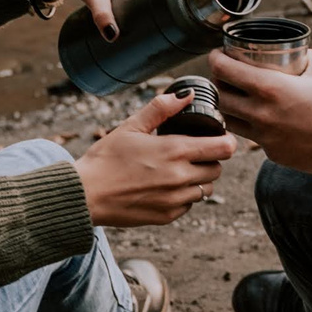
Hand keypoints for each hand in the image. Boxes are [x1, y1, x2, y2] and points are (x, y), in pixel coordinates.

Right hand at [73, 87, 237, 226]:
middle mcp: (180, 177)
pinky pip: (188, 205)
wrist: (86, 195)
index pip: (224, 148)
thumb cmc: (105, 159)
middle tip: (192, 153)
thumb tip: (186, 95)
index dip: (226, 141)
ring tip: (176, 171)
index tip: (219, 138)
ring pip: (205, 189)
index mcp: (175, 151)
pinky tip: (164, 187)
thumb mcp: (131, 126)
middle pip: (217, 169)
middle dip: (210, 159)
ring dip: (198, 179)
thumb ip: (161, 109)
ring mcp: (175, 200)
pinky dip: (183, 197)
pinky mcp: (167, 216)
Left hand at [205, 49, 311, 175]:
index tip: (217, 54)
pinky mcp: (274, 154)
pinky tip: (264, 118)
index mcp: (270, 88)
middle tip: (225, 76)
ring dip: (229, 107)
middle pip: (219, 97)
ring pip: (230, 121)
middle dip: (217, 83)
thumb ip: (302, 57)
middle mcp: (261, 114)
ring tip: (238, 97)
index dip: (215, 59)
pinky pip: (253, 137)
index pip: (225, 71)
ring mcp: (265, 138)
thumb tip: (294, 52)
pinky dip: (252, 126)